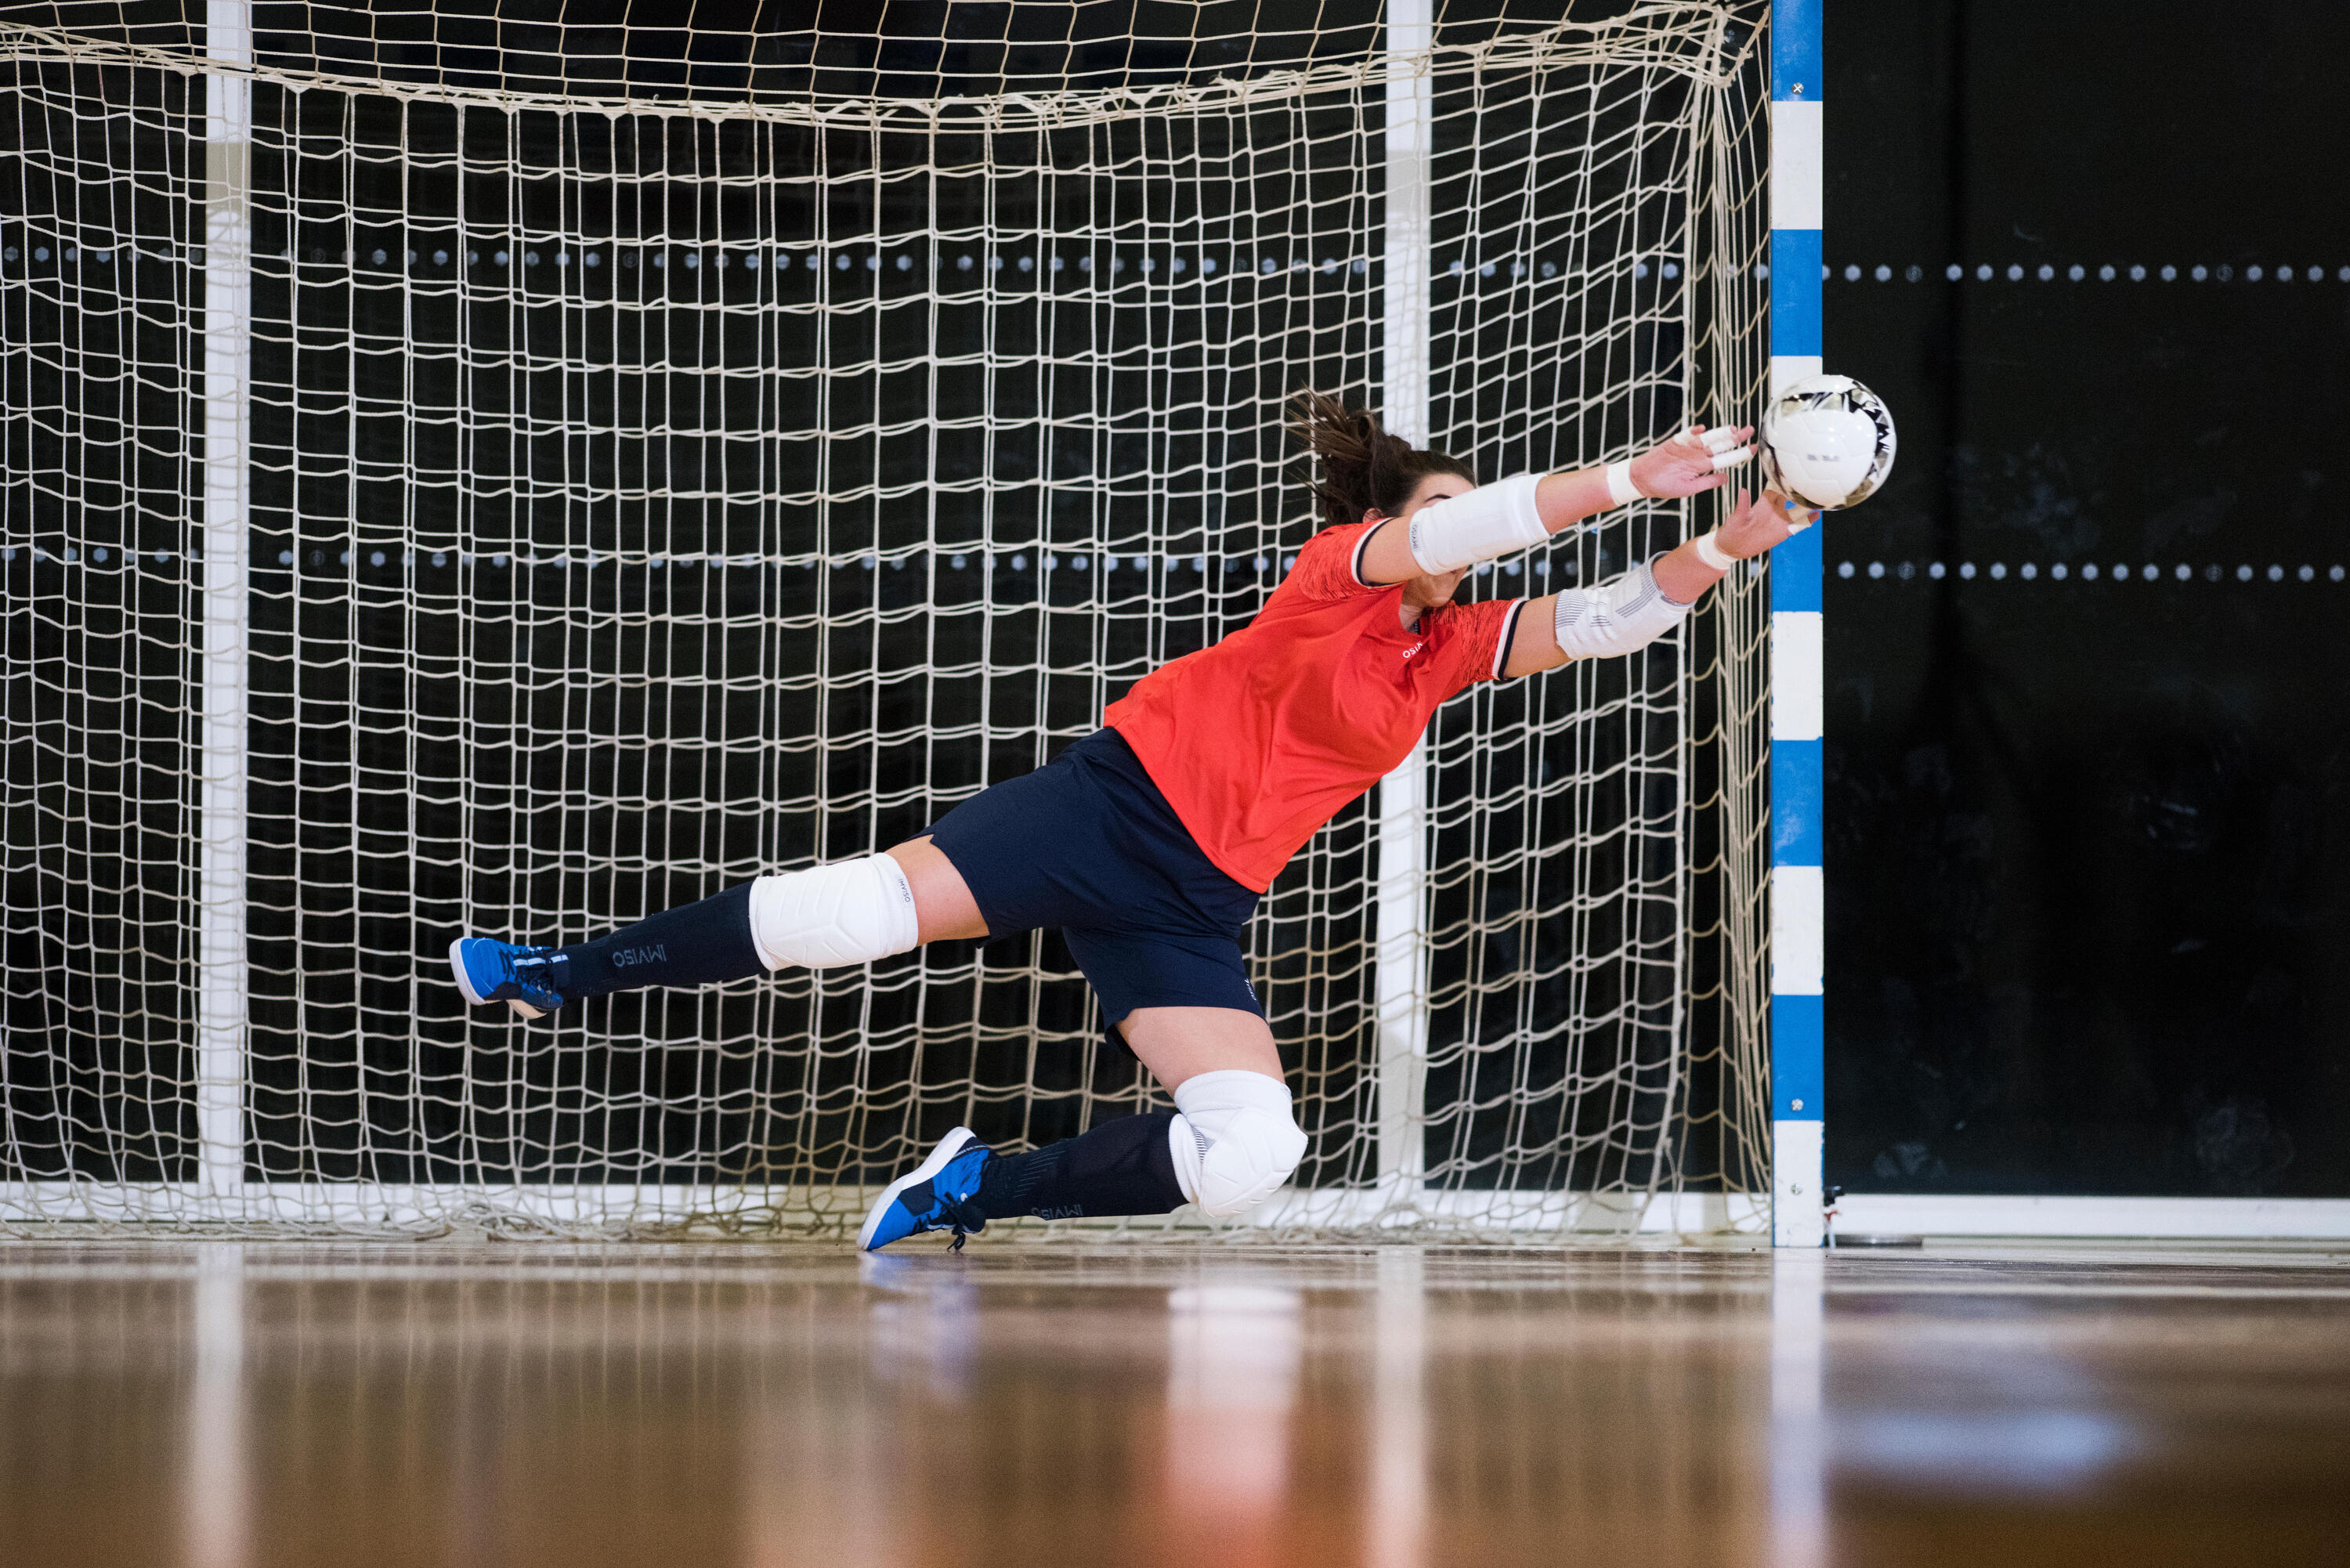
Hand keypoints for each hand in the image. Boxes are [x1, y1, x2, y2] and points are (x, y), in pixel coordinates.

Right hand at [1628, 424, 1753, 497]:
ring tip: (1733, 429)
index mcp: (1703, 467)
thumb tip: (1727, 477)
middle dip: (1736, 438)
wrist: (1641, 480)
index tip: (1754, 448)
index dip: (1741, 454)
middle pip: (1721, 444)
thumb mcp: (1689, 489)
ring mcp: (1687, 448)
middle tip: (1750, 429)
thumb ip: (1708, 482)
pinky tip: (1701, 430)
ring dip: (1719, 433)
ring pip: (1707, 438)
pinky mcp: (1674, 443)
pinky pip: (1685, 436)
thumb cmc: (1665, 487)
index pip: (1726, 458)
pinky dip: (1692, 433)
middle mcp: (1698, 455)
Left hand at [1714, 488, 1820, 559]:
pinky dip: (1808, 520)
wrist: (1732, 548)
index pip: (1777, 486)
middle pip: (1791, 495)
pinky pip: (1798, 525)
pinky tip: (1817, 515)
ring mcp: (1779, 520)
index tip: (1793, 469)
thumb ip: (1743, 505)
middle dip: (1801, 488)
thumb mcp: (1736, 518)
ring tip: (1820, 496)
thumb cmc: (1732, 531)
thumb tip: (1743, 490)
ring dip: (1808, 503)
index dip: (1784, 478)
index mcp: (1763, 503)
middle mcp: (1774, 509)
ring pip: (1798, 509)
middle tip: (1814, 480)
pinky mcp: (1782, 532)